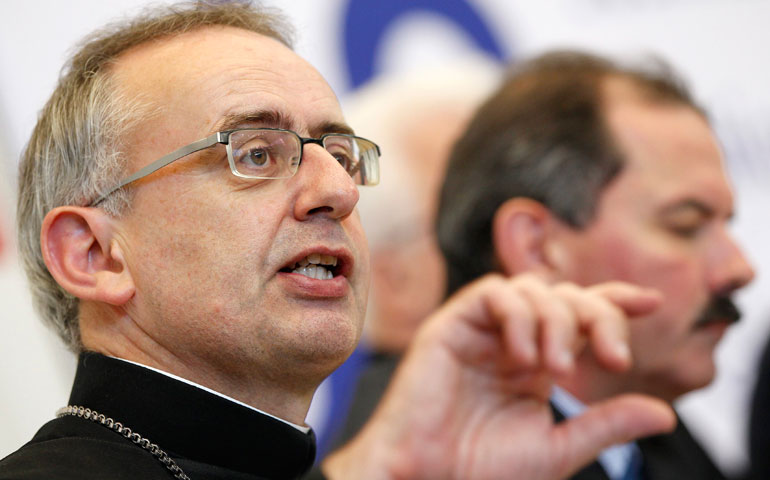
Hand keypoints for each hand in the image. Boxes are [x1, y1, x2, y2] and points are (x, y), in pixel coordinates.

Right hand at [322, 273, 674, 479]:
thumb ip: (606, 425)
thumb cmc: (479, 470)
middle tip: (613, 359)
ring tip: (558, 369)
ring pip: (532, 288)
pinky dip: (517, 316)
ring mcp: (481, 330)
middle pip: (564, 295)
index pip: (579, 315)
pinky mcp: (451, 325)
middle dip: (597, 317)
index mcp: (536, 363)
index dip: (614, 301)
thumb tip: (666, 413)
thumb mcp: (557, 449)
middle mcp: (511, 340)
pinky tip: (524, 356)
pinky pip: (492, 294)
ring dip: (557, 321)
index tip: (653, 303)